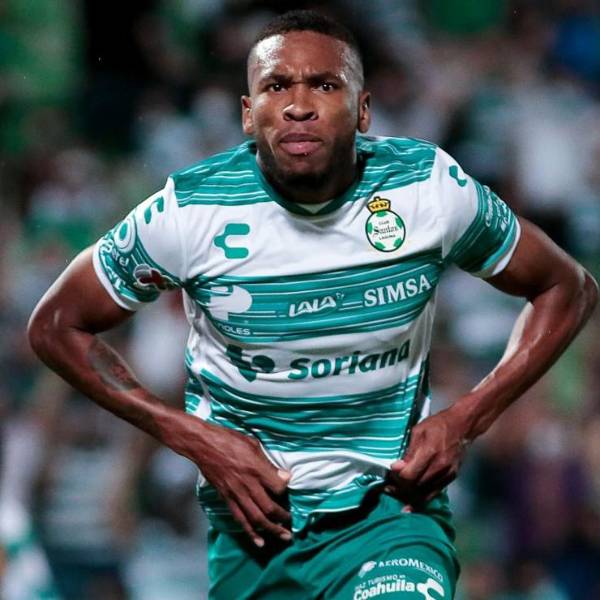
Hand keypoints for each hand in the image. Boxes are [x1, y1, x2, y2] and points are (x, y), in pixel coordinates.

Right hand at [166, 413, 290, 546]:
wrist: (203, 445)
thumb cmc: (229, 439)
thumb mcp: (253, 444)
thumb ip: (268, 462)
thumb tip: (284, 476)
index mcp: (255, 468)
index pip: (278, 487)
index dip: (287, 491)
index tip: (290, 490)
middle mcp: (247, 484)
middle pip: (269, 508)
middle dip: (283, 518)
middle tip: (292, 524)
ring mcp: (236, 494)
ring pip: (256, 518)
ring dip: (271, 529)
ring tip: (283, 537)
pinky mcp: (226, 498)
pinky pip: (240, 518)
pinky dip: (251, 532)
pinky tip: (259, 541)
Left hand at [385, 406, 469, 510]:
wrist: (462, 426)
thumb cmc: (438, 425)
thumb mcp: (418, 431)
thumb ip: (409, 451)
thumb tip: (397, 467)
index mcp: (430, 452)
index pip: (409, 475)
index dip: (396, 476)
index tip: (391, 471)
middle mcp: (439, 466)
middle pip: (415, 486)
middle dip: (400, 488)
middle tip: (389, 486)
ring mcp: (447, 474)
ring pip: (424, 493)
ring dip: (408, 496)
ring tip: (396, 494)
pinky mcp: (451, 477)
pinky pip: (434, 494)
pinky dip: (421, 500)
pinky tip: (410, 505)